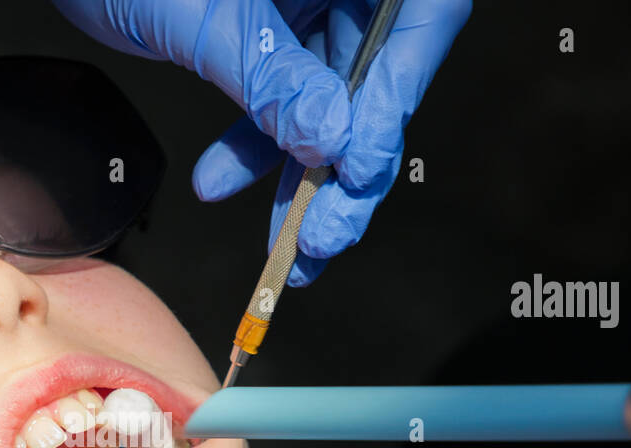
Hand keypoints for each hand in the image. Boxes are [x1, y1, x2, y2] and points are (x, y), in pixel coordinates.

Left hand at [52, 0, 470, 284]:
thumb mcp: (209, 16)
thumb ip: (273, 75)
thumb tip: (328, 138)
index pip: (421, 21)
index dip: (396, 99)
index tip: (356, 168)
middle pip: (383, 75)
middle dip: (348, 167)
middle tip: (323, 232)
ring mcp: (318, 1)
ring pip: (334, 101)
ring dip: (300, 177)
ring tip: (281, 240)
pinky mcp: (283, 30)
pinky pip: (288, 98)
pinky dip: (256, 147)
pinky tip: (222, 181)